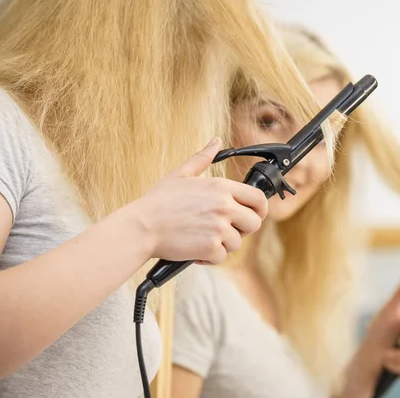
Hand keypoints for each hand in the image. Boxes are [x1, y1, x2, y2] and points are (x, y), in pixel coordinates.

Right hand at [134, 137, 267, 263]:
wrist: (140, 227)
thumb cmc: (158, 202)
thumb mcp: (181, 174)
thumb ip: (202, 157)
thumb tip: (215, 141)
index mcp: (221, 187)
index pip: (258, 199)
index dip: (258, 210)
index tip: (250, 216)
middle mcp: (224, 206)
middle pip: (254, 223)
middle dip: (242, 230)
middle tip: (223, 230)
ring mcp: (218, 227)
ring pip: (237, 243)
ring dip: (221, 245)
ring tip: (201, 238)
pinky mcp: (210, 247)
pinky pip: (221, 258)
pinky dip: (208, 258)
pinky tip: (194, 250)